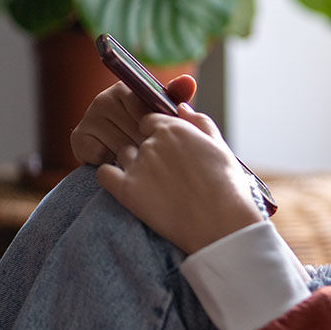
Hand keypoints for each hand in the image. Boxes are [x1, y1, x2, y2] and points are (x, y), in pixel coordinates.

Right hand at [71, 74, 196, 166]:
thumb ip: (177, 98)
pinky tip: (117, 160)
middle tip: (151, 152)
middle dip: (147, 146)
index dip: (157, 131)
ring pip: (121, 145)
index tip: (161, 139)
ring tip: (137, 157)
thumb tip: (189, 81)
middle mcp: (103, 98)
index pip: (146, 112)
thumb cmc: (149, 131)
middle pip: (134, 129)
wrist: (123, 157)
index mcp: (126, 88)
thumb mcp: (166, 115)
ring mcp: (89, 117)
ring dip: (132, 157)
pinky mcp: (78, 137)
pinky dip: (113, 163)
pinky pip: (104, 156)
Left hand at [94, 102, 263, 253]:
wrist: (221, 222)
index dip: (157, 135)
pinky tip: (127, 187)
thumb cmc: (227, 186)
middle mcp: (152, 142)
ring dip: (132, 165)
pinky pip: (104, 174)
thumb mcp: (219, 146)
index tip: (168, 152)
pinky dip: (111, 177)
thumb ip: (199, 121)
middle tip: (165, 174)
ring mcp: (137, 165)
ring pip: (122, 155)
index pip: (149, 121)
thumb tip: (181, 107)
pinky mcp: (126, 190)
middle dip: (148, 152)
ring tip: (153, 185)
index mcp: (174, 127)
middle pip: (137, 139)